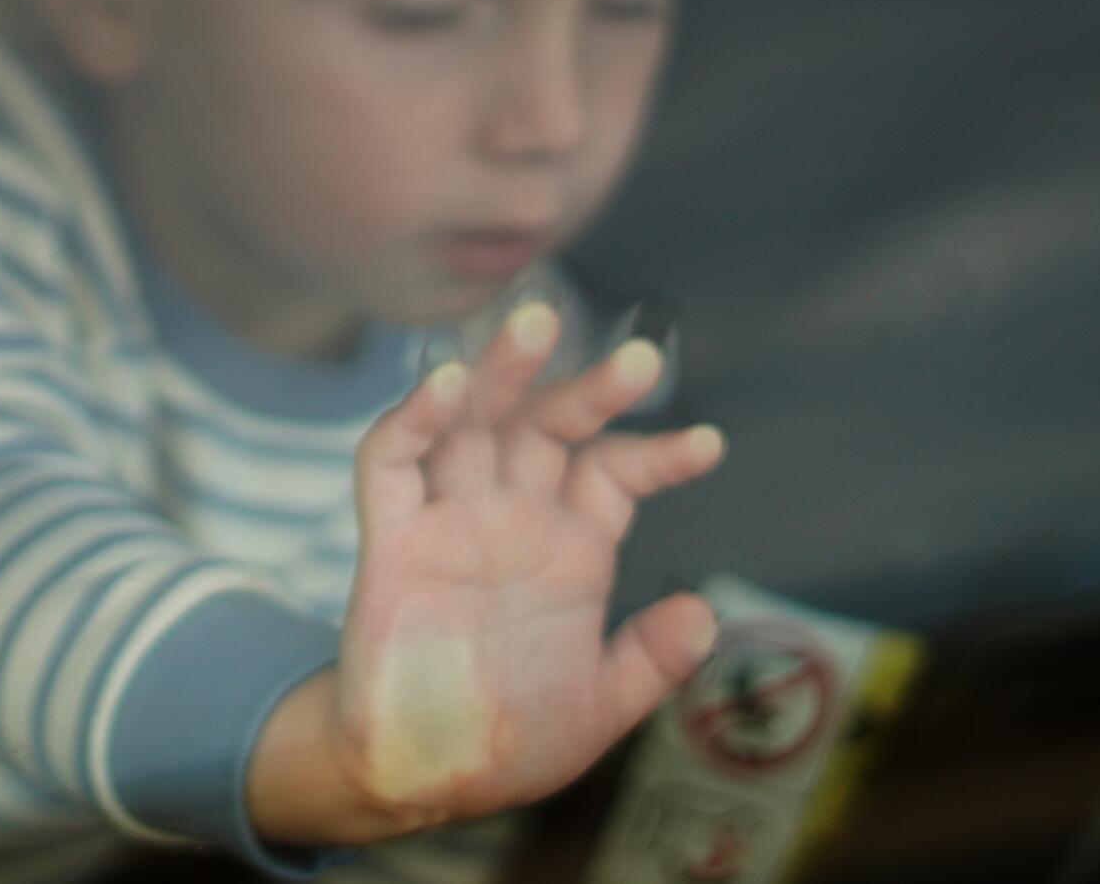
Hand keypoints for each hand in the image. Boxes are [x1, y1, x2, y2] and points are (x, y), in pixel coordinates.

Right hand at [250, 302, 724, 843]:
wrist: (423, 776)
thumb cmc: (509, 740)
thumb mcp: (600, 706)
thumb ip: (650, 660)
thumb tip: (705, 612)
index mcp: (569, 551)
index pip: (614, 472)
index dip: (658, 454)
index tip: (708, 448)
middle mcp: (511, 520)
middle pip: (547, 427)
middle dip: (590, 391)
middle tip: (641, 361)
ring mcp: (450, 521)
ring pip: (473, 421)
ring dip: (500, 371)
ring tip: (536, 322)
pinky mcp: (391, 538)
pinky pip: (394, 461)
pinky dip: (414, 419)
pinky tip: (444, 387)